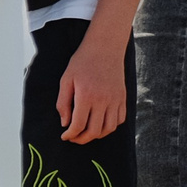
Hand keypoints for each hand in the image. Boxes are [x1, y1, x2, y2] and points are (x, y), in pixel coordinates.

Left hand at [54, 30, 128, 145]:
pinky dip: (111, 126)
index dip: (70, 135)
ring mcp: (115, 99)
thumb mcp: (66, 80)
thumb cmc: (82, 62)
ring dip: (97, 135)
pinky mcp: (123, 97)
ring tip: (87, 132)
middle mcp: (103, 100)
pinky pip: (120, 119)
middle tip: (74, 137)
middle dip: (82, 139)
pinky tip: (101, 122)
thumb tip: (65, 123)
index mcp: (86, 96)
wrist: (105, 47)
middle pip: (94, 131)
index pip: (78, 125)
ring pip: (109, 128)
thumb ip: (63, 103)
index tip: (65, 136)